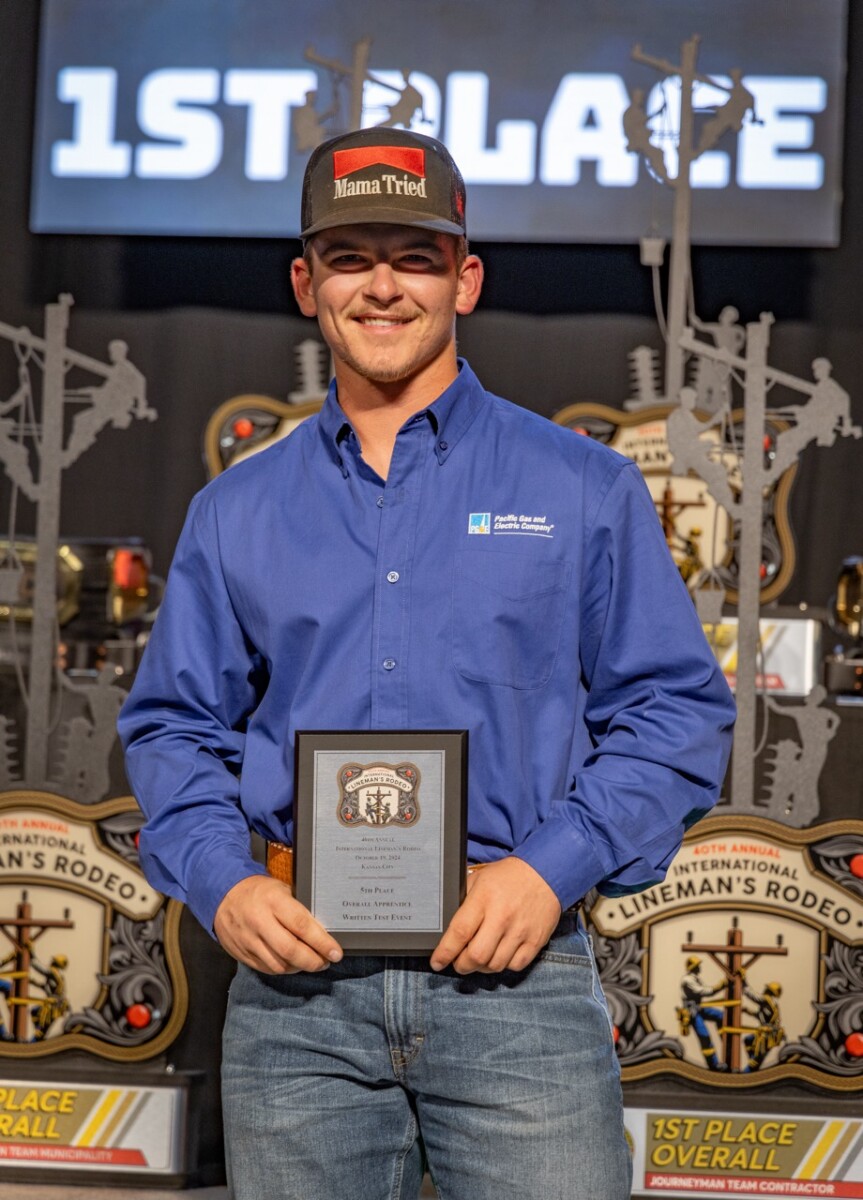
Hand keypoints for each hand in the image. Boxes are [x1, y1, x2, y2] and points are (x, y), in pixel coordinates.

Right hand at [214, 874, 342, 973]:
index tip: (336, 952)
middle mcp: (260, 922)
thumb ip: (297, 908)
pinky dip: (282, 969)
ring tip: (311, 963)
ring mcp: (248, 940)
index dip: (321, 942)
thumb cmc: (258, 890)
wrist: (221, 894)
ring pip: (278, 964)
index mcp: (273, 901)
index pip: (301, 926)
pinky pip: (266, 968)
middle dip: (312, 961)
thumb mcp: (281, 889)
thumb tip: (322, 929)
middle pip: (290, 950)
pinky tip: (292, 964)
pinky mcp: (241, 953)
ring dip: (299, 968)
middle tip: (325, 962)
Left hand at [430, 857, 560, 975]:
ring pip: (495, 965)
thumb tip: (447, 924)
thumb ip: (463, 901)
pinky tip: (499, 955)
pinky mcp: (535, 940)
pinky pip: (515, 965)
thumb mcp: (479, 878)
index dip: (445, 952)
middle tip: (458, 962)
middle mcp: (501, 917)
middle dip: (462, 965)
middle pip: (476, 956)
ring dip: (482, 967)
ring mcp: (520, 930)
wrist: (545, 872)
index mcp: (483, 899)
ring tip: (479, 959)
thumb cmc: (508, 876)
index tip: (437, 962)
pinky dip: (504, 965)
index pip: (459, 933)